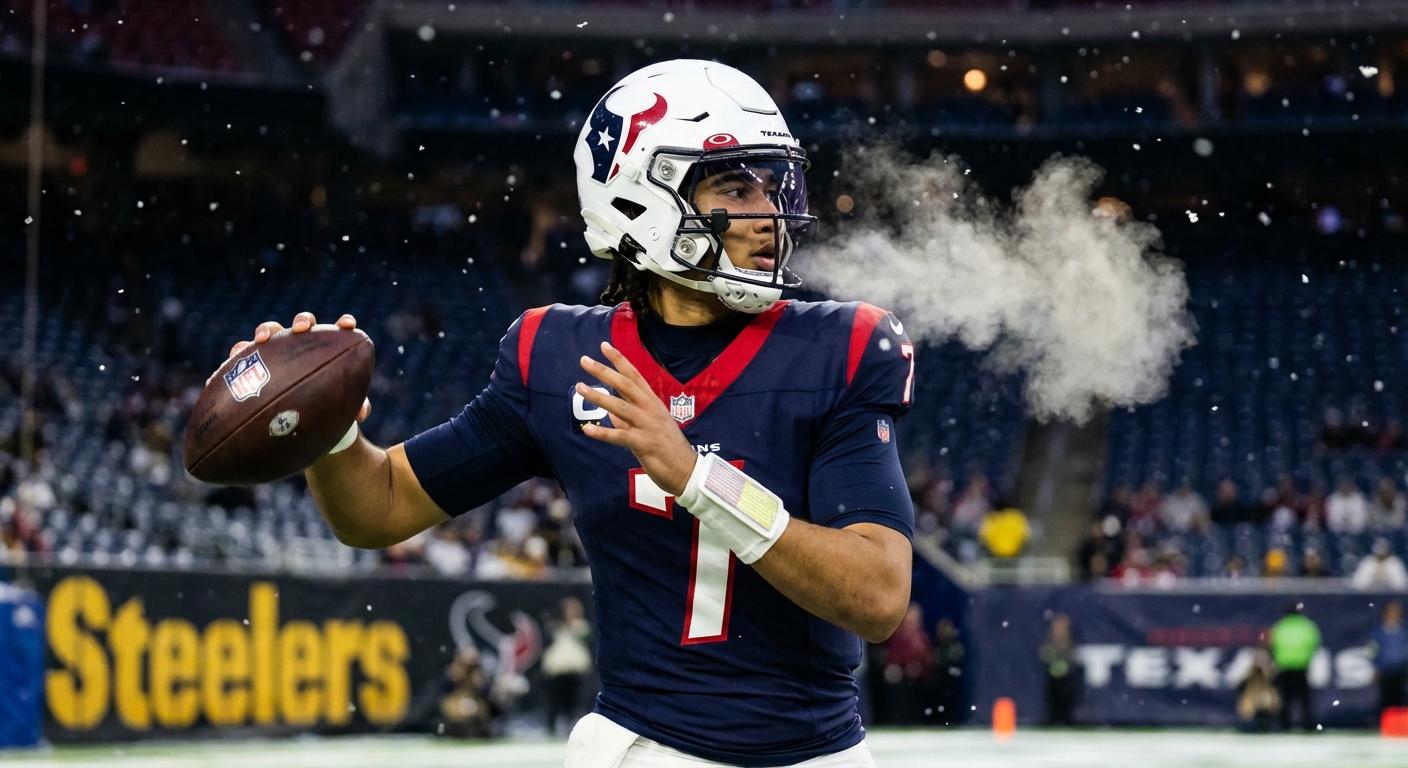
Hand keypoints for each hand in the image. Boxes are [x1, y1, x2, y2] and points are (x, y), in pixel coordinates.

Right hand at [225, 312, 370, 422]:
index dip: (343, 324)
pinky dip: (238, 354)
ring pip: (271, 331)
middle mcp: (303, 344)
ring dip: (266, 330)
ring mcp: (278, 350)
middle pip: (303, 324)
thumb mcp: (341, 410)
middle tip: (300, 329)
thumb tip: (362, 413)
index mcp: (328, 350)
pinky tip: (232, 359)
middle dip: (302, 321)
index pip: (339, 331)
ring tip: (261, 339)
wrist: (300, 422)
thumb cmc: (326, 408)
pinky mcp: (254, 362)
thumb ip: (354, 407)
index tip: (348, 325)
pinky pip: (243, 354)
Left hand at [577, 342, 697, 495]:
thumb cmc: (668, 449)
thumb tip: (611, 413)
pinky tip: (588, 429)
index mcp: (653, 403)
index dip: (619, 361)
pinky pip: (620, 436)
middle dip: (604, 371)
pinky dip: (603, 433)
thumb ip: (628, 419)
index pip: (634, 376)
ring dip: (599, 396)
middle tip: (584, 360)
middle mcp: (650, 410)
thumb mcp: (650, 428)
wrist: (687, 470)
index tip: (604, 346)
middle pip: (625, 385)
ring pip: (620, 406)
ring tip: (580, 387)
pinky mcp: (644, 444)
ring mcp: (648, 425)